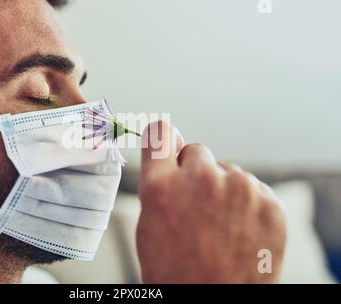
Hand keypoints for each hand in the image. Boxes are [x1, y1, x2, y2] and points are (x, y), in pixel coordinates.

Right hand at [136, 121, 285, 282]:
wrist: (214, 302)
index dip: (165, 143)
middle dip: (194, 173)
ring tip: (220, 226)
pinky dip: (247, 204)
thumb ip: (159, 179)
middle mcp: (201, 179)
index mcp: (162, 186)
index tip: (169, 147)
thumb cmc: (177, 272)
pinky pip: (253, 187)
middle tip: (196, 207)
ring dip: (223, 190)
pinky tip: (239, 230)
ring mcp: (239, 189)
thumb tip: (172, 141)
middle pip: (197, 151)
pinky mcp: (269, 202)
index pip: (160, 134)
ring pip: (227, 171)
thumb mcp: (150, 224)